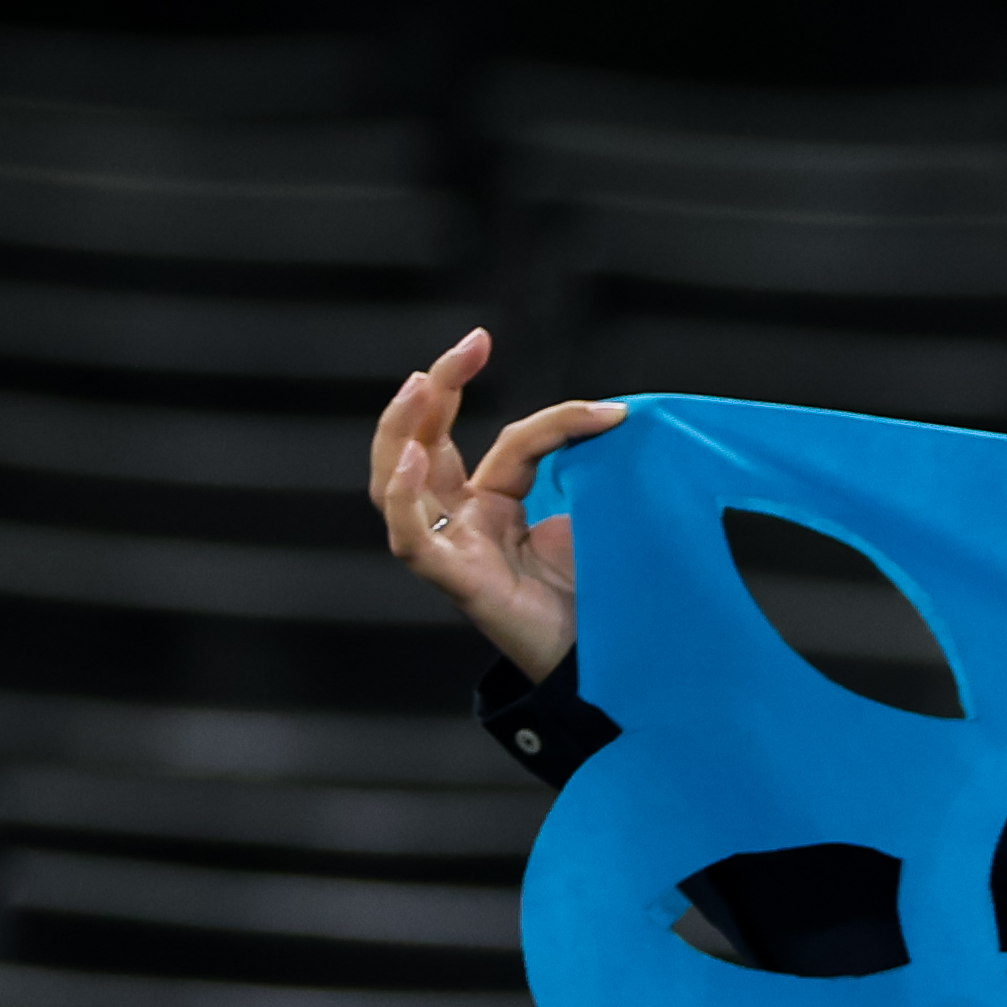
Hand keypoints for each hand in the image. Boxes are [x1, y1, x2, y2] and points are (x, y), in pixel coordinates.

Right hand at [370, 332, 618, 683]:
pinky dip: (402, 497)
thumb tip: (611, 414)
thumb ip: (581, 470)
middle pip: (421, 447)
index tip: (507, 348)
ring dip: (402, 432)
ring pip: (395, 487)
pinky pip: (408, 540)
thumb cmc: (598, 596)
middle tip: (466, 345)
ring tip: (422, 385)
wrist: (611, 661)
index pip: (495, 442)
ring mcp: (452, 552)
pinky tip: (410, 459)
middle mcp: (460, 524)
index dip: (517, 404)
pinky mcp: (453, 583)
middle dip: (434, 391)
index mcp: (490, 506)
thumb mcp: (589, 515)